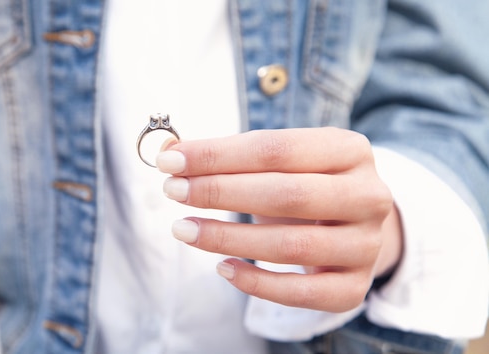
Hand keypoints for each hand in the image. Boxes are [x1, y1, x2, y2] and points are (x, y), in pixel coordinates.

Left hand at [157, 127, 402, 312]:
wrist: (354, 224)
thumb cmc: (305, 184)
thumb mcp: (279, 160)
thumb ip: (229, 155)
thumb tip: (170, 151)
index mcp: (349, 149)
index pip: (276, 148)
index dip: (219, 154)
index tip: (170, 159)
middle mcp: (368, 195)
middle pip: (287, 194)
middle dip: (220, 192)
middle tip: (173, 191)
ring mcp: (366, 244)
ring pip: (292, 246)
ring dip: (227, 238)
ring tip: (183, 229)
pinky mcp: (354, 286)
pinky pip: (302, 293)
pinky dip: (257, 283)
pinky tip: (222, 267)